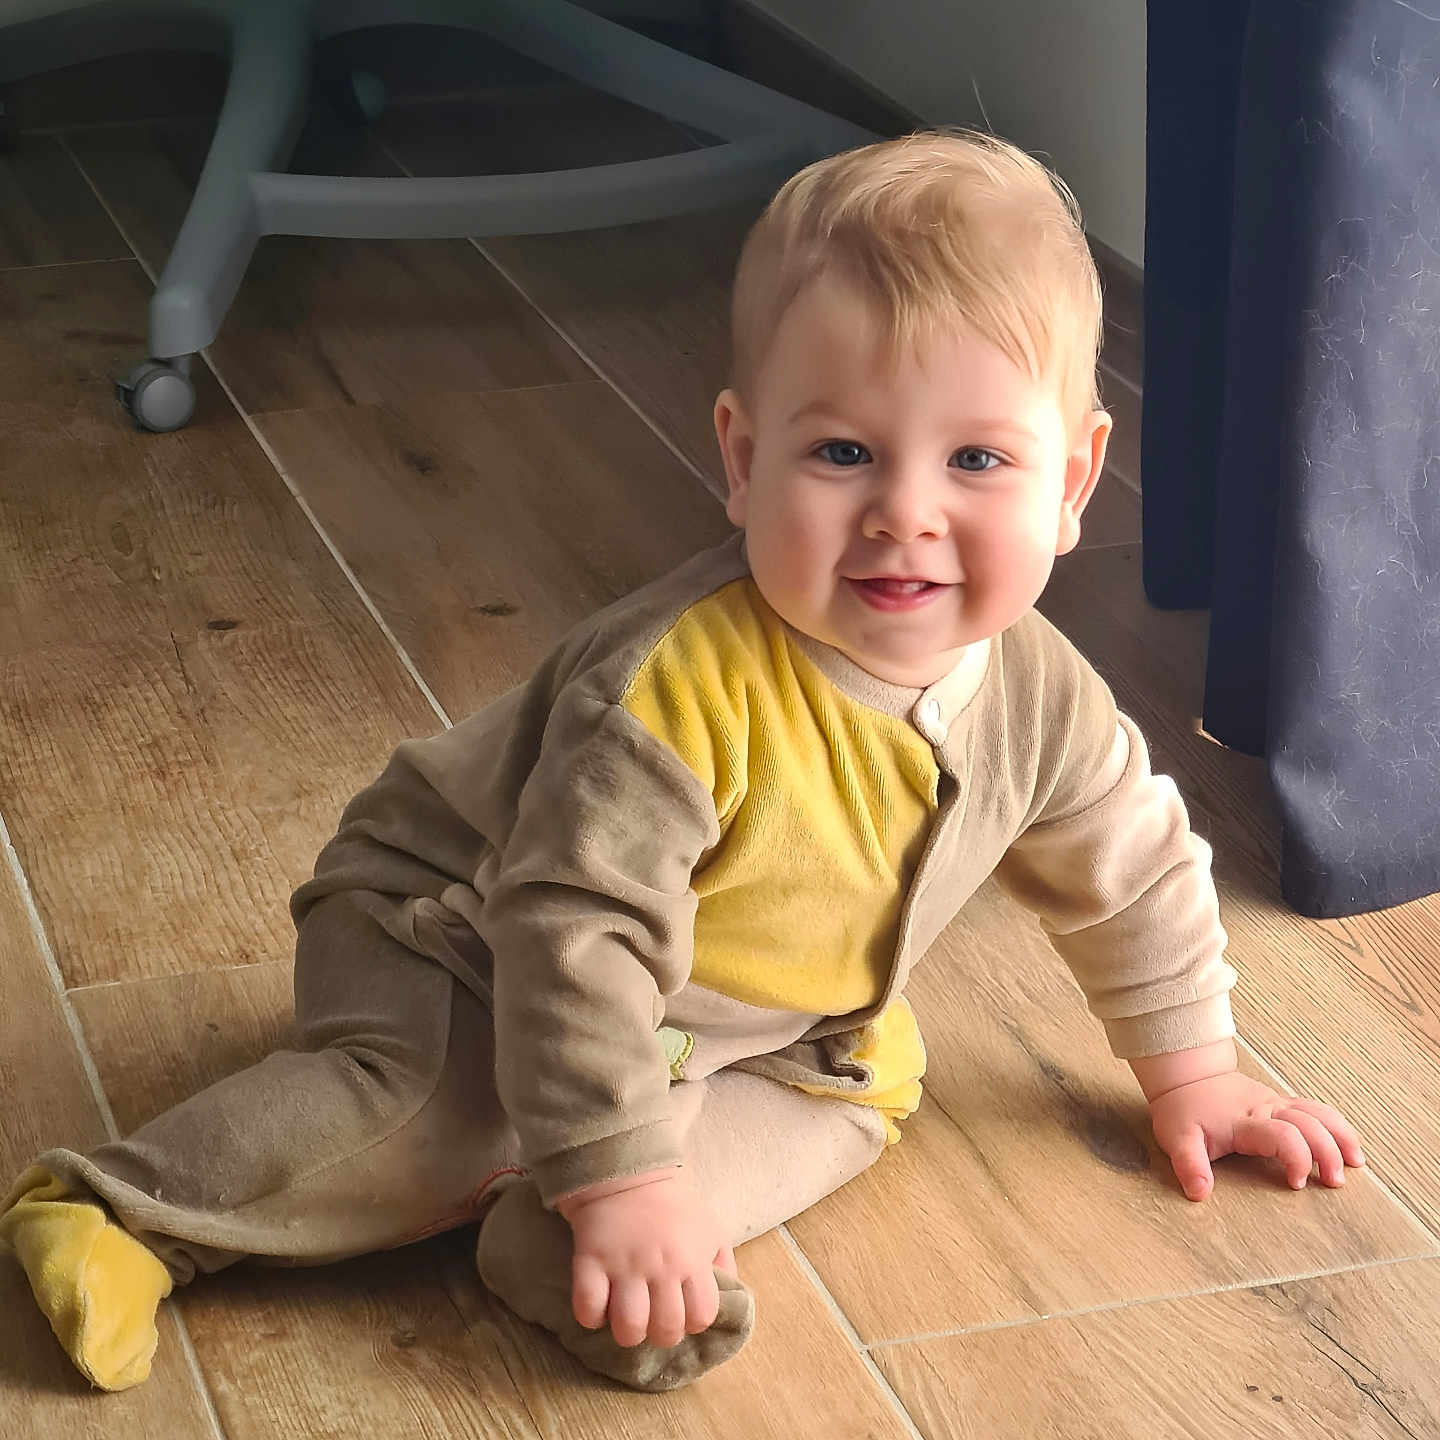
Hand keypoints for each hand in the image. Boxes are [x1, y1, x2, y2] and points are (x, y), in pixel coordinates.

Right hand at [556, 1169, 735, 1347]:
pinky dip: (591, 1317)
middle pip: (665, 1330)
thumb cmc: (674, 1204)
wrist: (629, 1169)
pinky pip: (587, 1308)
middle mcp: (661, 1267)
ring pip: (628, 1328)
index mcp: (692, 1260)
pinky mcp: (590, 1260)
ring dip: (628, 1332)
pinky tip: (598, 1306)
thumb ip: (723, 1264)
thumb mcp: (710, 1228)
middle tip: (652, 1319)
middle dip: (660, 1334)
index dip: (692, 1323)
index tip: (681, 1312)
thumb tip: (729, 1297)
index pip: (701, 1316)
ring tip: (625, 1318)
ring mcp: (624, 1265)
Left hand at [1148, 1070, 1364, 1200]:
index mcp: (1244, 1121)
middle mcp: (1265, 1108)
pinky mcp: (1280, 1102)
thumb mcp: (1176, 1138)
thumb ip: (1189, 1165)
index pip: (1283, 1135)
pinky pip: (1315, 1109)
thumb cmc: (1182, 1109)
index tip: (1297, 1184)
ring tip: (1356, 1163)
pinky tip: (1348, 1145)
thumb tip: (1200, 1193)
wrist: (1185, 1075)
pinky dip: (1336, 1126)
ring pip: (1318, 1112)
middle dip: (1327, 1153)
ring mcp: (1275, 1103)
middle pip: (1310, 1124)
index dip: (1297, 1158)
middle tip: (1334, 1182)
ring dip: (1340, 1136)